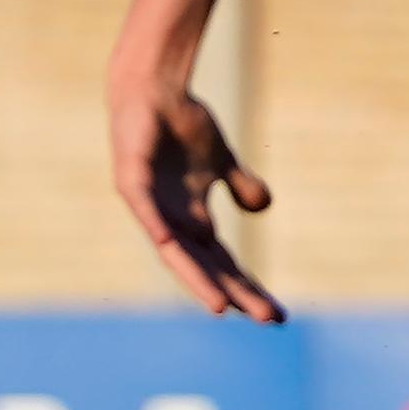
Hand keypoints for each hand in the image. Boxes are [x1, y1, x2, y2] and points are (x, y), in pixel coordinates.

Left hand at [109, 80, 283, 322]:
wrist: (151, 90)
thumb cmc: (182, 123)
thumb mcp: (222, 159)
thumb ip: (239, 184)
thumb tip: (262, 207)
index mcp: (193, 218)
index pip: (224, 264)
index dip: (249, 288)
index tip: (277, 314)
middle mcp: (170, 220)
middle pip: (207, 268)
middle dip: (236, 294)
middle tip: (267, 319)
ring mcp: (150, 205)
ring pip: (176, 252)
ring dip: (198, 280)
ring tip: (220, 306)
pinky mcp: (132, 182)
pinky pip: (145, 211)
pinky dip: (158, 228)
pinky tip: (174, 245)